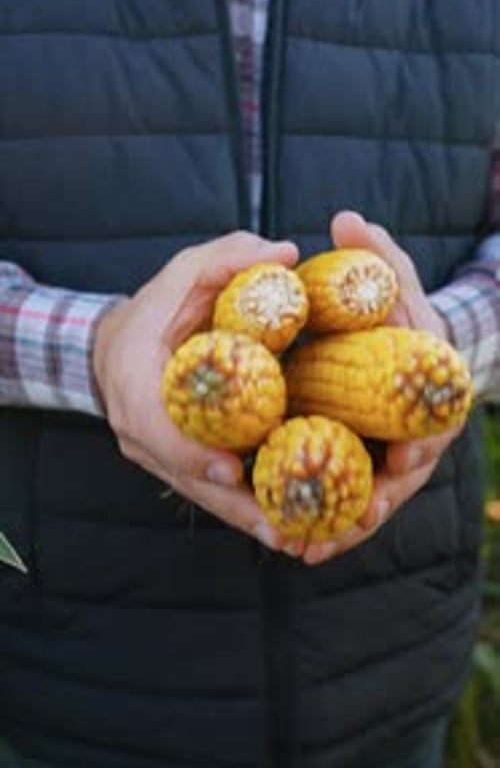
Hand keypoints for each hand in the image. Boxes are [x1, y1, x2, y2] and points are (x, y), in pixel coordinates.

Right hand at [93, 231, 297, 550]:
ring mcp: (155, 450)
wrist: (120, 343)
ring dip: (245, 517)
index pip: (154, 423)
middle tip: (283, 526)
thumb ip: (228, 258)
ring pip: (200, 492)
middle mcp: (138, 426)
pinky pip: (209, 489)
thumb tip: (286, 256)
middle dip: (233, 504)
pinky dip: (244, 507)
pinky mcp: (176, 460)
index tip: (232, 472)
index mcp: (134, 378)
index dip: (191, 451)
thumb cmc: (158, 306)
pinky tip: (286, 524)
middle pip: (184, 475)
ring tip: (295, 538)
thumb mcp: (185, 272)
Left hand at [302, 211, 463, 565]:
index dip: (412, 457)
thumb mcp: (396, 282)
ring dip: (339, 530)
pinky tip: (295, 543)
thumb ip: (377, 257)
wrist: (399, 348)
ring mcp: (386, 458)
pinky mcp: (359, 466)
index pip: (428, 436)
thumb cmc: (402, 315)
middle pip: (394, 485)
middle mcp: (414, 440)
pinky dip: (326, 523)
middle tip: (330, 531)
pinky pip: (345, 500)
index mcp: (431, 402)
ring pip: (366, 503)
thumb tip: (344, 220)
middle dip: (365, 512)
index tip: (393, 472)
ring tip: (302, 548)